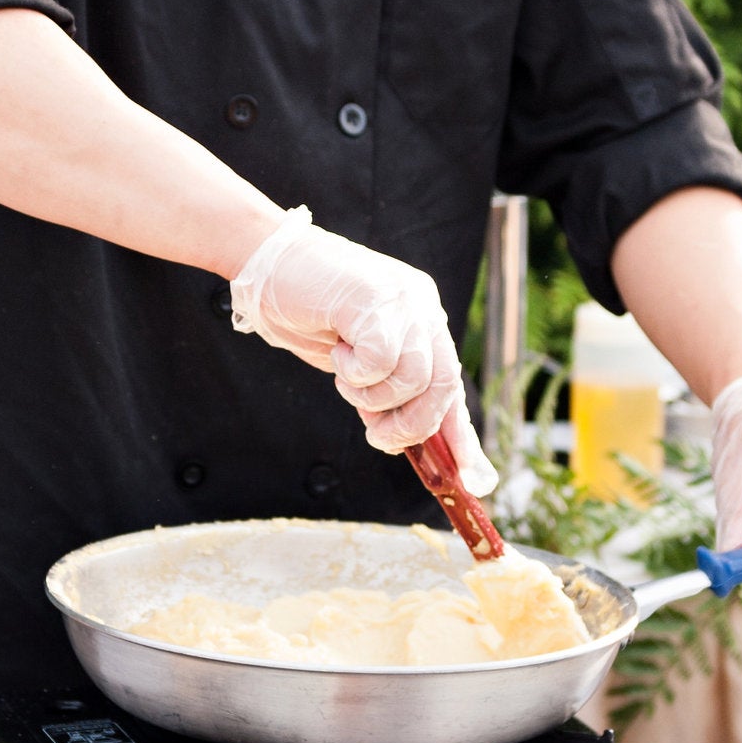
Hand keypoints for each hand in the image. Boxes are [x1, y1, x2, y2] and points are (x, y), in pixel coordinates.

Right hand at [228, 212, 496, 486]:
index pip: (452, 386)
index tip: (475, 480)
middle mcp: (423, 308)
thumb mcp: (354, 362)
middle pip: (444, 386)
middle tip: (375, 434)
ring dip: (372, 396)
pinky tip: (338, 350)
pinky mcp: (375, 299)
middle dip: (410, 424)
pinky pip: (381, 361)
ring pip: (414, 378)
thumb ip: (384, 391)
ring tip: (345, 376)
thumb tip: (404, 440)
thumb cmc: (305, 311)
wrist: (266, 262)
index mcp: (423, 322)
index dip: (463, 436)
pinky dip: (355, 372)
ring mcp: (403, 300)